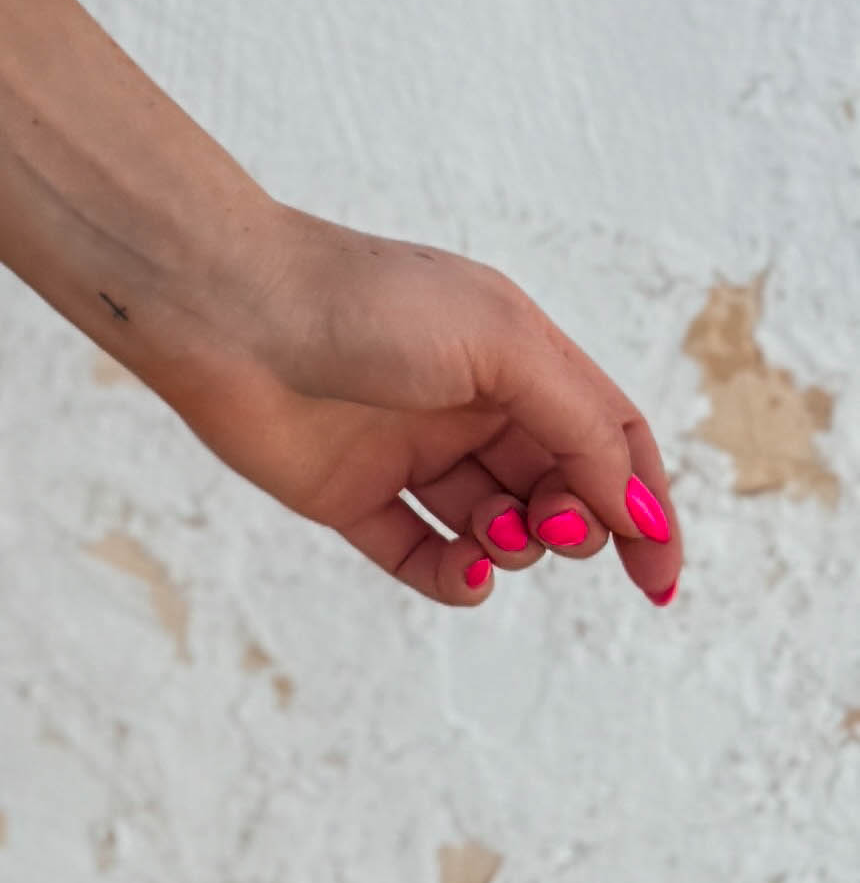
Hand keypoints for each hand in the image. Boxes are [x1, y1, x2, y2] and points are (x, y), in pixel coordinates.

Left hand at [151, 209, 683, 612]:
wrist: (226, 307)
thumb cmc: (365, 302)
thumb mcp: (502, 344)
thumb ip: (579, 425)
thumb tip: (636, 510)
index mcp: (514, 354)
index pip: (608, 435)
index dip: (644, 503)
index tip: (657, 573)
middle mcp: (466, 402)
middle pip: (560, 487)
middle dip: (578, 524)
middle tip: (553, 525)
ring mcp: (407, 450)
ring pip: (498, 529)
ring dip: (517, 548)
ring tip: (494, 533)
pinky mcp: (350, 495)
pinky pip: (422, 557)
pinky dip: (454, 580)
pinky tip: (466, 575)